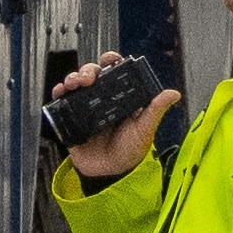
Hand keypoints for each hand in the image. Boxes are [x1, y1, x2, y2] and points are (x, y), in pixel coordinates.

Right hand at [53, 60, 176, 185]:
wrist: (110, 174)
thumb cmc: (130, 151)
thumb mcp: (144, 129)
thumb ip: (155, 111)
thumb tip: (173, 93)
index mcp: (120, 96)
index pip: (115, 71)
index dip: (111, 60)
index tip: (108, 58)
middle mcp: (102, 98)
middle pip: (93, 74)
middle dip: (88, 70)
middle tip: (88, 78)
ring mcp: (86, 108)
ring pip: (76, 84)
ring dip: (72, 78)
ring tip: (73, 84)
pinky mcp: (72, 119)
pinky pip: (63, 102)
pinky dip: (59, 93)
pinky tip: (60, 92)